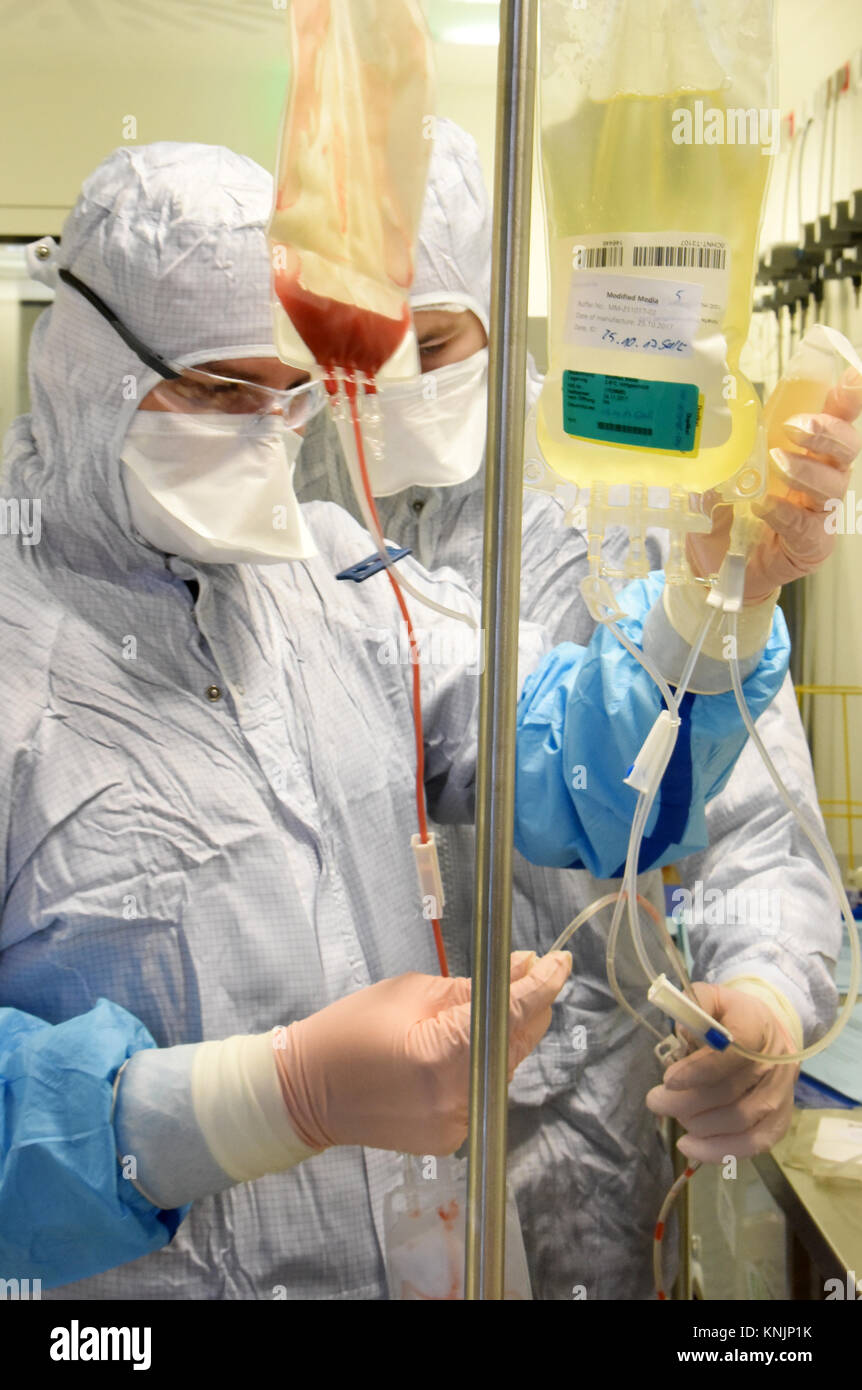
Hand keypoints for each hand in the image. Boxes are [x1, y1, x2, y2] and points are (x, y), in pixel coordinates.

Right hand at [273, 950, 571, 1155]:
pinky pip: (484, 1090)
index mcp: (444, 1057)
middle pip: (515, 1045)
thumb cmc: (350, 1031)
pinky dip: (485, 1063)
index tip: (561, 962)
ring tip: (497, 1003)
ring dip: (506, 1035)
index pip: (511, 1016)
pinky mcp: (452, 1137)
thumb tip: (521, 969)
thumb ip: (472, 988)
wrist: (307, 1091)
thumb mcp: (411, 993)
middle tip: (531, 972)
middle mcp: (458, 1099)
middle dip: (527, 1007)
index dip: (543, 986)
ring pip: (504, 1067)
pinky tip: (471, 1042)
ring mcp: (456, 1125)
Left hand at [645, 982, 797, 1161]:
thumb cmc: (731, 1016)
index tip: (668, 1078)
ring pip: (741, 1121)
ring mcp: (782, 1093)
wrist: (768, 1031)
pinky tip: (691, 1147)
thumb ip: (695, 1003)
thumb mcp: (711, 997)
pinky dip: (721, 1151)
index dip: (700, 1070)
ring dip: (700, 1126)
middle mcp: (776, 1063)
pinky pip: (755, 1143)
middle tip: (656, 1101)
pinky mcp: (781, 1118)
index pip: (735, 1053)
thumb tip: (682, 1030)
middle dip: (686, 1102)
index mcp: (758, 1026)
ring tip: (674, 1117)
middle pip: (732, 1093)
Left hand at [687, 369, 861, 603]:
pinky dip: (786, 514)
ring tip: (775, 464)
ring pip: (833, 485)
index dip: (848, 398)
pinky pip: (808, 526)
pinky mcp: (812, 545)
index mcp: (806, 454)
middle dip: (825, 432)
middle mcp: (822, 479)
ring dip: (805, 470)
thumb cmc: (727, 515)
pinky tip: (764, 507)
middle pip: (846, 448)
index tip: (853, 378)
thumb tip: (705, 435)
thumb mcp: (717, 476)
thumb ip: (719, 456)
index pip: (836, 420)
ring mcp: (820, 513)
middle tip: (793, 428)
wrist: (718, 566)